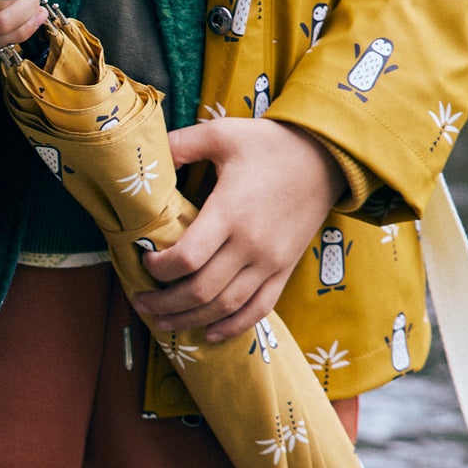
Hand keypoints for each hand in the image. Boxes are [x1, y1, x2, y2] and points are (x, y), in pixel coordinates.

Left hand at [133, 117, 340, 344]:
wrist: (327, 158)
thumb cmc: (270, 144)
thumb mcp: (223, 134)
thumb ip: (182, 144)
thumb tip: (149, 156)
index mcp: (230, 212)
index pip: (186, 258)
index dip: (158, 268)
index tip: (144, 261)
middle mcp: (251, 245)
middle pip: (201, 291)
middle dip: (164, 303)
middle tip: (141, 302)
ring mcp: (271, 262)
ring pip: (225, 307)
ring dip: (190, 320)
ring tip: (163, 322)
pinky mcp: (285, 270)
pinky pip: (259, 309)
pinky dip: (233, 326)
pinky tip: (210, 333)